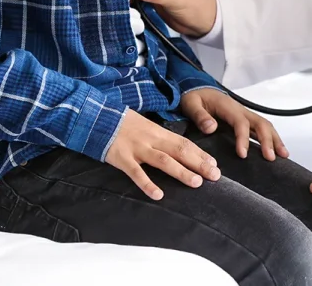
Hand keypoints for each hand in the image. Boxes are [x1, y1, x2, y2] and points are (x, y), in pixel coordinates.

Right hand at [106, 110, 220, 200]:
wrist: (96, 116)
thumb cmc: (123, 124)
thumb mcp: (145, 127)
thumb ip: (160, 138)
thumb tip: (177, 150)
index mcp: (158, 131)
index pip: (184, 143)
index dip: (200, 154)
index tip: (215, 164)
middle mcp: (151, 139)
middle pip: (180, 151)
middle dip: (199, 164)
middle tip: (215, 175)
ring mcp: (137, 148)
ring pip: (163, 161)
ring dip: (181, 172)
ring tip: (196, 183)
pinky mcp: (122, 158)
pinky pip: (136, 173)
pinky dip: (148, 184)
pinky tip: (158, 195)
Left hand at [181, 88, 288, 160]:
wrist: (197, 88)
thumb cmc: (194, 97)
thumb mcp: (190, 104)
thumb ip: (199, 116)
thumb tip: (212, 128)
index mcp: (228, 106)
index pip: (240, 123)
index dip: (243, 138)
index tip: (243, 154)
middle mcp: (240, 109)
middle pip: (260, 123)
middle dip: (267, 140)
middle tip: (270, 158)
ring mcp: (244, 114)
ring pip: (264, 125)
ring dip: (275, 139)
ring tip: (283, 155)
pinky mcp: (245, 119)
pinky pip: (261, 128)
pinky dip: (272, 138)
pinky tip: (277, 150)